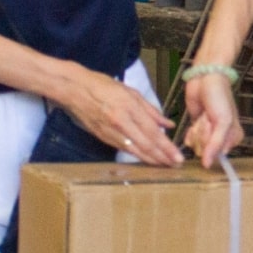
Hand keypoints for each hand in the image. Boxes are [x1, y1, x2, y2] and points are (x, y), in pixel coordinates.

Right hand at [47, 62, 182, 165]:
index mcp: (129, 108)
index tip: (178, 156)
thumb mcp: (130, 92)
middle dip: (163, 157)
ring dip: (151, 160)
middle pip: (146, 145)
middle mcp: (121, 123)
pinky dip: (138, 156)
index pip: (153, 132)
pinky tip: (147, 160)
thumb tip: (167, 124)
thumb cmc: (102, 86)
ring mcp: (111, 132)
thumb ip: (150, 110)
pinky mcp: (103, 138)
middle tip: (176, 166)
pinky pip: (124, 149)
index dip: (166, 147)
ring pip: (135, 151)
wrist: (74, 90)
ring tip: (165, 166)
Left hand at [183, 72, 245, 169]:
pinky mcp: (197, 130)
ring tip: (204, 116)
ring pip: (197, 146)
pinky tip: (197, 119)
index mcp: (234, 137)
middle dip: (204, 134)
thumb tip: (207, 165)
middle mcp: (222, 139)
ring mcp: (208, 135)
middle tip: (209, 118)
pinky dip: (190, 131)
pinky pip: (190, 141)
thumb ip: (215, 145)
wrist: (205, 79)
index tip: (215, 127)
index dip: (212, 141)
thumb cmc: (219, 97)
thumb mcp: (223, 121)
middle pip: (206, 150)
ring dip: (197, 130)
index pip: (218, 154)